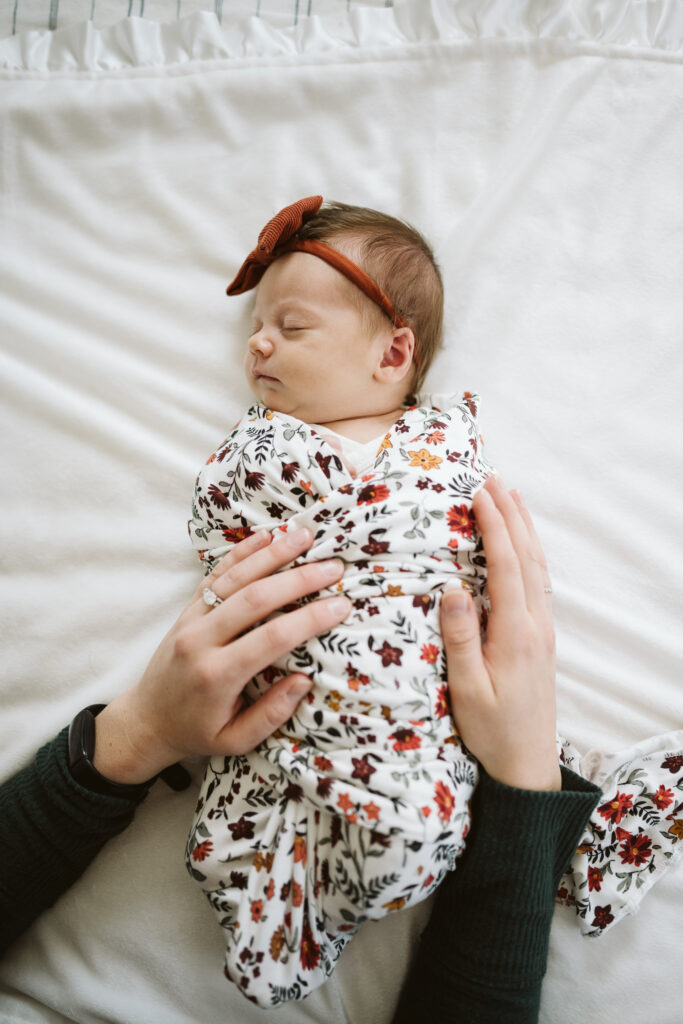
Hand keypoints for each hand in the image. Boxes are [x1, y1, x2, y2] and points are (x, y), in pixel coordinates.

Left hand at [93, 529, 349, 784]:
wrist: (146, 721)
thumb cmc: (197, 732)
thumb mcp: (236, 741)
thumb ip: (271, 714)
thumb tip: (304, 680)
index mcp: (217, 675)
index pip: (270, 638)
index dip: (308, 620)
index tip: (341, 606)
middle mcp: (201, 640)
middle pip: (255, 598)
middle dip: (298, 580)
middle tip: (334, 568)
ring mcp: (191, 620)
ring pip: (234, 578)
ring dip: (272, 554)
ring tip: (306, 536)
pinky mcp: (187, 609)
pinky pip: (215, 575)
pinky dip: (241, 553)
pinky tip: (266, 536)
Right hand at [440, 476, 559, 790]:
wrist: (527, 763)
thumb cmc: (491, 729)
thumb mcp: (466, 688)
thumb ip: (460, 636)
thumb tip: (452, 586)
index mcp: (515, 633)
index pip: (506, 566)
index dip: (494, 526)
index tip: (479, 493)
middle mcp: (535, 625)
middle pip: (527, 558)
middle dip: (511, 515)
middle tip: (493, 480)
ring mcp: (543, 630)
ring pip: (537, 567)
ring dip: (524, 529)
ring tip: (511, 498)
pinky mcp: (542, 638)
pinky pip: (538, 582)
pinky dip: (530, 553)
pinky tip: (523, 546)